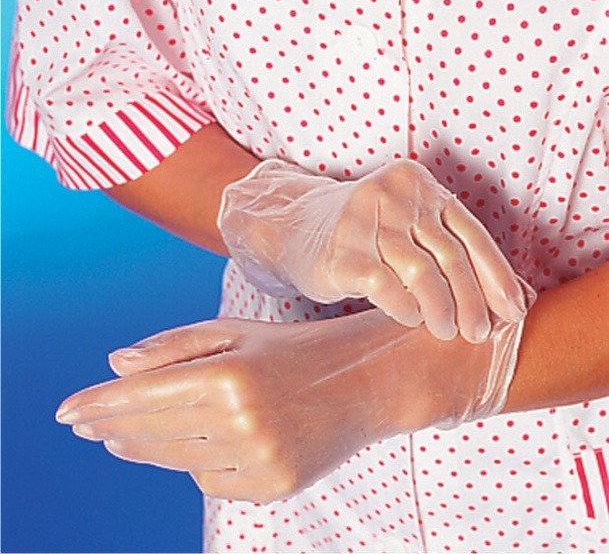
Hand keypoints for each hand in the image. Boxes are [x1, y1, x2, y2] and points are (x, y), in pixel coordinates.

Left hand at [56, 303, 530, 502]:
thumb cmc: (293, 350)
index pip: (146, 395)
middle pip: (154, 433)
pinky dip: (195, 465)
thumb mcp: (237, 333)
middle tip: (87, 426)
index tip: (68, 412)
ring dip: (144, 449)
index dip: (102, 404)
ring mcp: (261, 459)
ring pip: (179, 461)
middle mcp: (243, 421)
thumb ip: (175, 345)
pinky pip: (213, 481)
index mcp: (232, 374)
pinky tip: (189, 447)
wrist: (361, 381)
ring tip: (119, 440)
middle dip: (113, 429)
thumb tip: (116, 364)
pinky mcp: (276, 485)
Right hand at [218, 159, 525, 342]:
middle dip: (472, 300)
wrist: (293, 227)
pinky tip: (410, 319)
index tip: (512, 311)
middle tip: (479, 332)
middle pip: (450, 255)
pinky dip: (405, 308)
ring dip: (442, 309)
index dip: (496, 276)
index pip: (472, 233)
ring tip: (447, 332)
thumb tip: (498, 293)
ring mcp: (365, 219)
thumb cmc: (361, 235)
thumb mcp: (403, 224)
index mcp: (418, 184)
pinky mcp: (342, 250)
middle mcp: (395, 195)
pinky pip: (386, 287)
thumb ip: (442, 244)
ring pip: (422, 272)